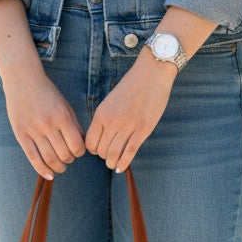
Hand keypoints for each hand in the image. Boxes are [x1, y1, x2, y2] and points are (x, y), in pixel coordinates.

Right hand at [1, 64, 85, 179]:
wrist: (23, 80)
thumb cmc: (48, 94)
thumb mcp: (65, 106)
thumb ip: (74, 126)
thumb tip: (82, 147)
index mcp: (62, 116)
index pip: (77, 146)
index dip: (80, 152)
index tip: (78, 151)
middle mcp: (48, 124)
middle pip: (64, 154)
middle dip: (69, 160)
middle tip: (69, 158)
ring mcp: (33, 130)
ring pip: (50, 159)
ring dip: (58, 167)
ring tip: (60, 167)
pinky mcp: (21, 134)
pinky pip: (33, 158)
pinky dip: (43, 170)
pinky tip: (49, 175)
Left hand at [85, 50, 175, 171]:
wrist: (151, 74)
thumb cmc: (131, 87)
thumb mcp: (110, 101)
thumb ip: (104, 118)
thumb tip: (101, 137)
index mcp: (101, 113)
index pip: (90, 142)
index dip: (93, 149)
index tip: (99, 149)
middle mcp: (112, 121)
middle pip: (101, 151)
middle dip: (104, 157)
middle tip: (109, 156)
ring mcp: (128, 126)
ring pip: (114, 154)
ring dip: (112, 162)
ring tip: (114, 163)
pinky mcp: (143, 130)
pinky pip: (129, 153)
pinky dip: (123, 164)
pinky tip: (121, 168)